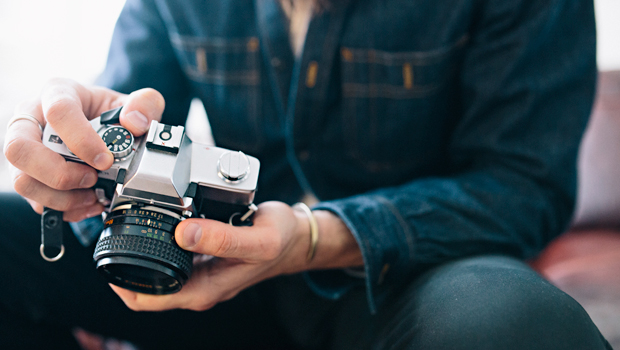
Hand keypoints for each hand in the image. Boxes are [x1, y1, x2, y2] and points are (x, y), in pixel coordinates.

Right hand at [3, 78, 164, 221]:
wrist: (101, 129)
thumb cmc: (108, 113)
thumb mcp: (131, 103)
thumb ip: (144, 104)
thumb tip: (135, 122)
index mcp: (57, 94)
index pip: (58, 112)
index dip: (82, 139)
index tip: (105, 159)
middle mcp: (31, 121)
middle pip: (19, 149)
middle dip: (59, 173)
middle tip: (91, 178)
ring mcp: (26, 153)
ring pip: (22, 181)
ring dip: (61, 196)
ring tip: (93, 195)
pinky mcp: (30, 178)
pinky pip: (36, 201)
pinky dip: (66, 209)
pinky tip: (90, 203)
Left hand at [110, 201, 363, 311]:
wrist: (294, 238)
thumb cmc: (279, 240)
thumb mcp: (257, 240)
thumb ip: (222, 239)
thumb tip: (181, 233)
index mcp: (205, 289)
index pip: (147, 300)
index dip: (121, 283)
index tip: (111, 254)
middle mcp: (198, 286)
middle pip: (145, 289)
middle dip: (122, 268)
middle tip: (115, 233)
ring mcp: (199, 274)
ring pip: (156, 273)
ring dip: (140, 254)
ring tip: (131, 225)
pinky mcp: (202, 258)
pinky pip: (170, 257)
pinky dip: (159, 243)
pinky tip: (158, 222)